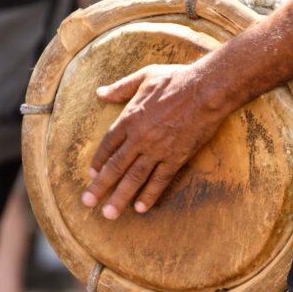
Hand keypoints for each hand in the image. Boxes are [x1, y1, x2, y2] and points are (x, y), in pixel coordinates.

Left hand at [81, 63, 228, 219]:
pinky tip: (141, 208)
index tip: (91, 173)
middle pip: (115, 167)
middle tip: (88, 203)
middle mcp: (139, 138)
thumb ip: (120, 88)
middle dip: (100, 187)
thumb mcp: (143, 77)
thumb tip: (100, 93)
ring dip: (120, 197)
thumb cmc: (176, 80)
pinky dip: (150, 195)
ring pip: (134, 178)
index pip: (108, 145)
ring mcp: (158, 150)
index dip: (98, 160)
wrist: (205, 91)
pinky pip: (161, 180)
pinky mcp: (177, 158)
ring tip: (109, 214)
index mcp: (129, 118)